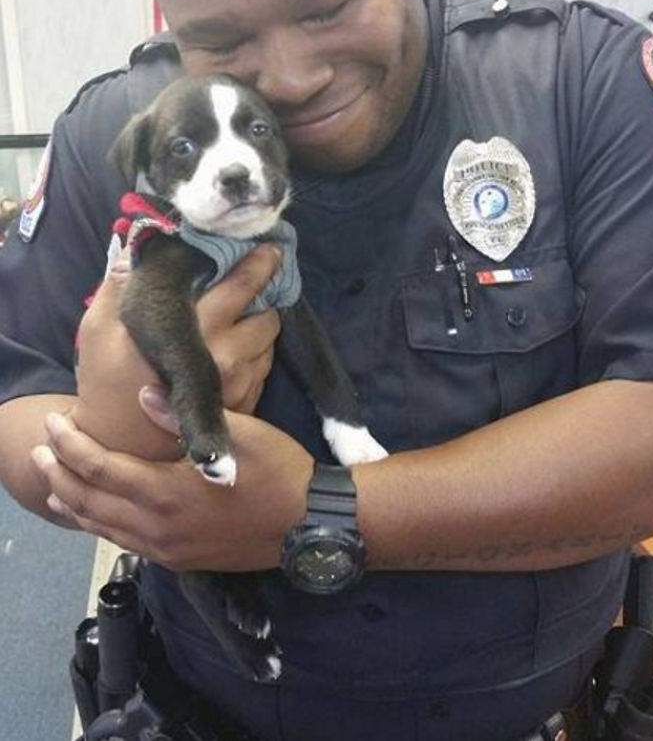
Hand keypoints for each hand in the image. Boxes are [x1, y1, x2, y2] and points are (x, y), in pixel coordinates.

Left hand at [32, 410, 312, 571]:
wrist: (310, 524)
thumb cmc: (278, 470)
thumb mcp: (240, 432)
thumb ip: (185, 416)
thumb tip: (142, 395)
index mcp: (168, 492)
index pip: (100, 468)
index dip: (71, 444)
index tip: (55, 421)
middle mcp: (158, 527)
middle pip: (90, 501)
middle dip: (59, 474)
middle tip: (41, 450)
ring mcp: (168, 549)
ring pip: (102, 528)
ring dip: (73, 503)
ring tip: (54, 484)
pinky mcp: (179, 560)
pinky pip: (124, 543)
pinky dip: (99, 525)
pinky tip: (96, 514)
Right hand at [72, 243, 281, 458]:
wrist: (122, 445)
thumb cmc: (109, 382)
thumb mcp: (101, 329)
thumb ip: (120, 283)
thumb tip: (136, 247)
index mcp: (198, 331)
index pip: (244, 285)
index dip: (261, 262)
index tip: (269, 248)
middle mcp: (228, 356)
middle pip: (269, 314)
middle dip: (262, 298)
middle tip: (249, 288)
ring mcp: (241, 384)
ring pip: (270, 340)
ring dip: (258, 326)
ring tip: (237, 320)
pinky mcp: (247, 404)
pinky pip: (264, 367)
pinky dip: (255, 353)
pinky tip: (232, 350)